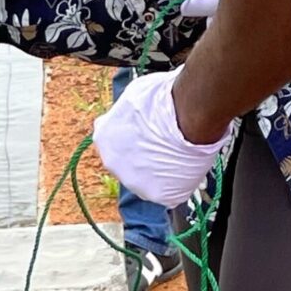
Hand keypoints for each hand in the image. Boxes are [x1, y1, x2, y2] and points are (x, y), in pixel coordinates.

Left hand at [92, 67, 228, 206]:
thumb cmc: (164, 100)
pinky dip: (174, 183)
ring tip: (176, 153)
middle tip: (163, 143)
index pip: (111, 139)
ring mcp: (134, 183)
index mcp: (103, 137)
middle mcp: (112, 164)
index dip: (130, 134)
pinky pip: (165, 192)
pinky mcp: (157, 196)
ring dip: (158, 169)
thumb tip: (132, 112)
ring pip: (145, 179)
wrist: (187, 117)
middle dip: (142, 154)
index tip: (145, 131)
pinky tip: (183, 167)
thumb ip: (126, 111)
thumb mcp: (134, 95)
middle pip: (127, 162)